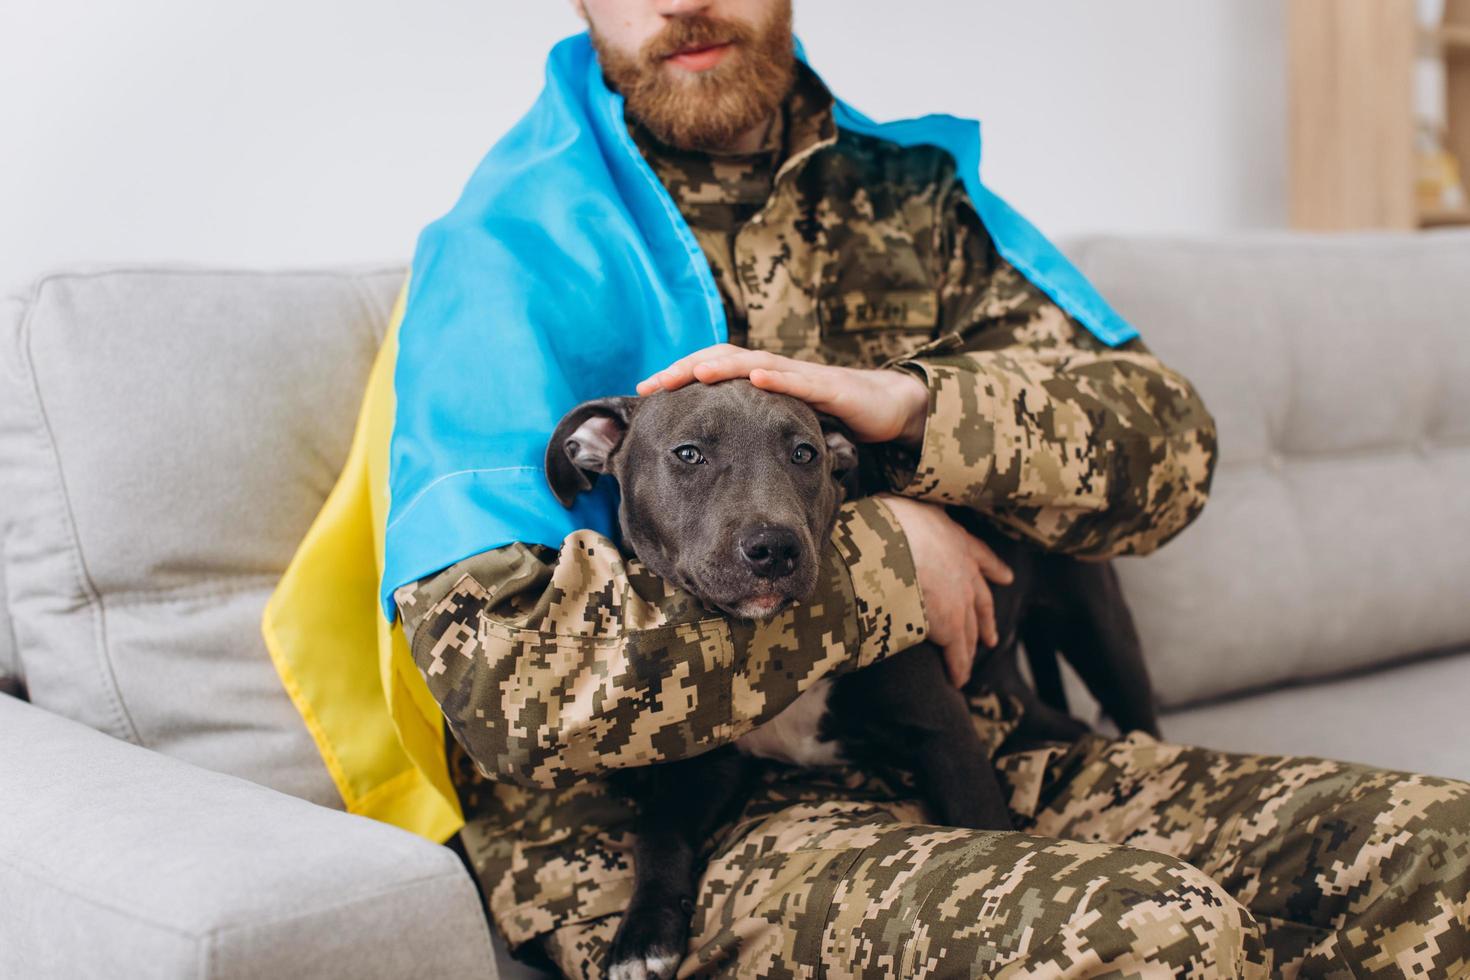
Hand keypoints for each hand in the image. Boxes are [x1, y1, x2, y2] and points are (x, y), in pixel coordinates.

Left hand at [636, 344, 929, 445]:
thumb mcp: (780, 429)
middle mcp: (774, 372)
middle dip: (686, 370)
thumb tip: (709, 459)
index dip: (677, 378)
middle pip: (722, 361)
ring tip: (694, 373)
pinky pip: (801, 380)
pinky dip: (777, 377)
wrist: (885, 408)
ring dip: (723, 366)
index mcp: (759, 382)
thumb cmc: (829, 418)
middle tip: (653, 383)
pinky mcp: (829, 387)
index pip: (710, 372)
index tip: (643, 393)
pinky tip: (756, 378)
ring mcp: (801, 376)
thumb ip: (750, 434)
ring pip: (756, 363)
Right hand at [877, 493, 1012, 686]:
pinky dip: (959, 667)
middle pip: (981, 600)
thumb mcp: (904, 507)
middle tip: (992, 636)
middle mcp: (964, 569)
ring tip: (969, 662)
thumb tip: (891, 511)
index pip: (980, 555)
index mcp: (954, 538)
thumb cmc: (887, 521)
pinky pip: (957, 652)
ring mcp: (960, 599)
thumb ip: (906, 516)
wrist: (890, 543)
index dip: (993, 568)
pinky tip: (958, 679)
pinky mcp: (950, 626)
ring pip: (970, 629)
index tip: (1006, 577)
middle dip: (986, 619)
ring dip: (970, 647)